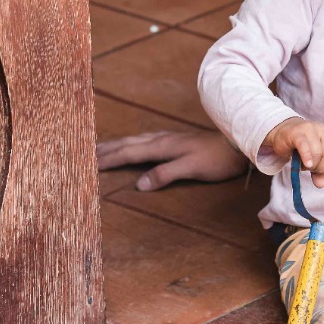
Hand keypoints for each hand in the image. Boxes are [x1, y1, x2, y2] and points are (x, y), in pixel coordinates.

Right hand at [97, 130, 245, 190]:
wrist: (238, 144)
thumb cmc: (217, 158)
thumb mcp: (191, 168)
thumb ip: (165, 174)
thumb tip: (139, 184)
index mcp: (163, 146)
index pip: (129, 153)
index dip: (109, 159)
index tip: (87, 163)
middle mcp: (163, 139)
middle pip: (128, 143)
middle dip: (106, 148)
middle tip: (84, 153)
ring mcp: (169, 138)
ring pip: (136, 140)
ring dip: (117, 144)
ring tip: (101, 147)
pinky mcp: (176, 140)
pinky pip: (145, 140)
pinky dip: (131, 143)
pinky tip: (134, 144)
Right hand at [265, 117, 323, 187]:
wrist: (283, 133)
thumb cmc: (302, 147)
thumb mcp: (314, 160)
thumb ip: (319, 172)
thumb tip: (321, 185)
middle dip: (322, 167)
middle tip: (312, 169)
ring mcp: (311, 130)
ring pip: (318, 151)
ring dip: (312, 165)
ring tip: (304, 166)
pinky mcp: (297, 133)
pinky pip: (305, 146)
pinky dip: (307, 157)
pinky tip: (305, 164)